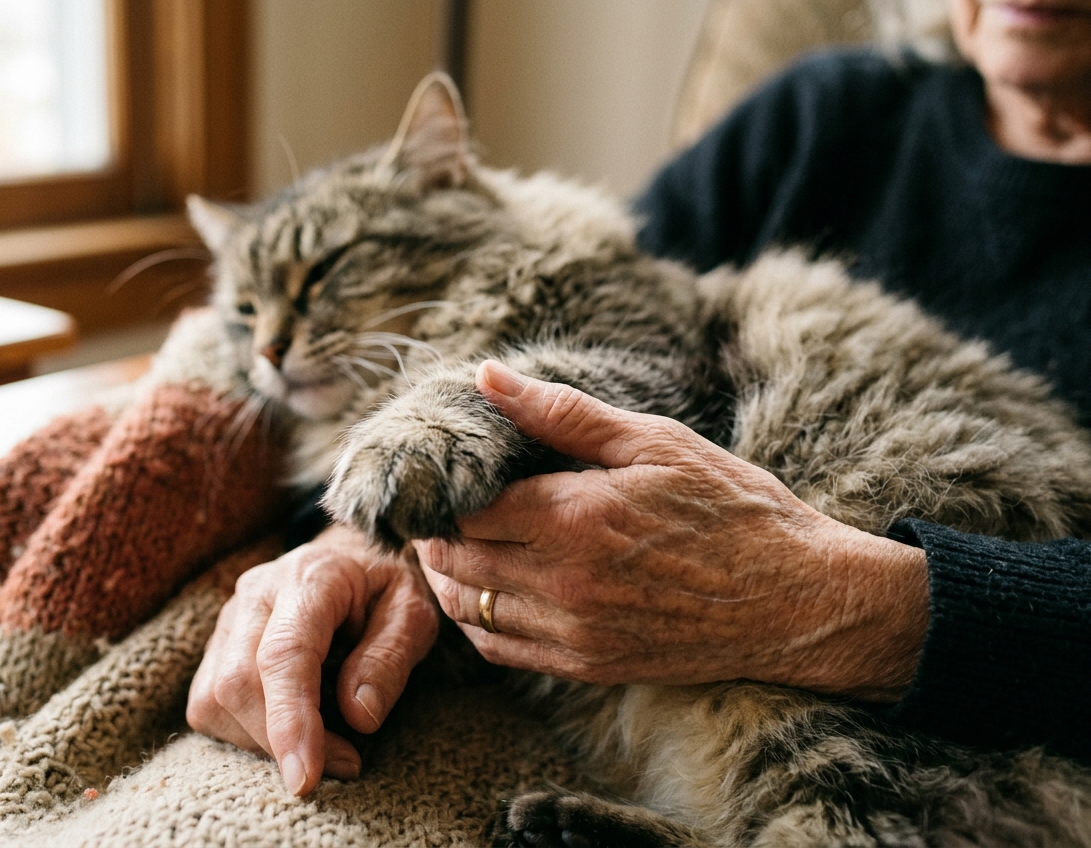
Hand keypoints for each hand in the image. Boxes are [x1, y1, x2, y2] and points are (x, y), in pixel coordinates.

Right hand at [187, 525, 437, 794]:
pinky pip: (207, 704)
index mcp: (311, 578)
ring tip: (321, 746)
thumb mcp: (414, 613)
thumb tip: (359, 716)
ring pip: (214, 699)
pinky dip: (242, 733)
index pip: (284, 654)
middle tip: (344, 764)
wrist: (353, 556)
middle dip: (281, 742)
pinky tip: (288, 729)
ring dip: (261, 742)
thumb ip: (390, 658)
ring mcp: (229, 617)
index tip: (305, 779)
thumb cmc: (387, 587)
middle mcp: (256, 593)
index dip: (290, 720)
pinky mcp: (216, 644)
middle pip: (238, 682)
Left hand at [417, 361, 929, 701]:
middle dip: (438, 533)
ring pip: (467, 609)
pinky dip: (478, 621)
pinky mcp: (588, 665)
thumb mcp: (652, 441)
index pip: (464, 509)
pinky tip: (487, 594)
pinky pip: (501, 649)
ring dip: (448, 578)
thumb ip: (562, 413)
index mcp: (573, 517)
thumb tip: (487, 375)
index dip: (446, 490)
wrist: (796, 598)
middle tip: (443, 508)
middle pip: (455, 560)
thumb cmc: (730, 508)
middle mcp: (563, 582)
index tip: (451, 474)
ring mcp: (574, 632)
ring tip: (456, 547)